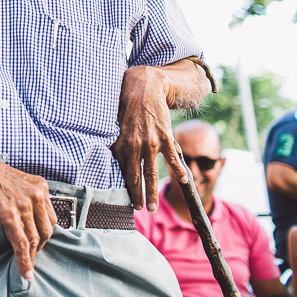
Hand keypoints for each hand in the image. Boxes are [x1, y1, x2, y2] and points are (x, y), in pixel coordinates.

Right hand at [0, 150, 56, 281]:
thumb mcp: (16, 183)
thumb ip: (27, 198)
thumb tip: (28, 219)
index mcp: (40, 186)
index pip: (51, 218)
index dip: (44, 235)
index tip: (38, 244)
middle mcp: (36, 194)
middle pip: (46, 230)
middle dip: (39, 247)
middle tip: (31, 257)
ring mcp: (23, 204)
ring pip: (34, 239)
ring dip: (32, 257)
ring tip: (27, 268)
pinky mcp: (9, 213)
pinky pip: (21, 243)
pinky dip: (24, 260)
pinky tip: (25, 270)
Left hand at [110, 65, 185, 211]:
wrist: (144, 86)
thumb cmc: (126, 105)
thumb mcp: (115, 124)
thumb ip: (116, 143)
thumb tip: (111, 158)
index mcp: (121, 143)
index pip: (123, 172)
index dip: (127, 188)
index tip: (129, 202)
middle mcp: (135, 145)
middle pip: (137, 177)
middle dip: (139, 196)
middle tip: (140, 210)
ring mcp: (151, 142)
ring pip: (152, 172)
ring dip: (152, 191)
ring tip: (153, 207)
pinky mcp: (165, 136)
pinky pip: (173, 157)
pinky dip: (180, 169)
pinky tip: (185, 180)